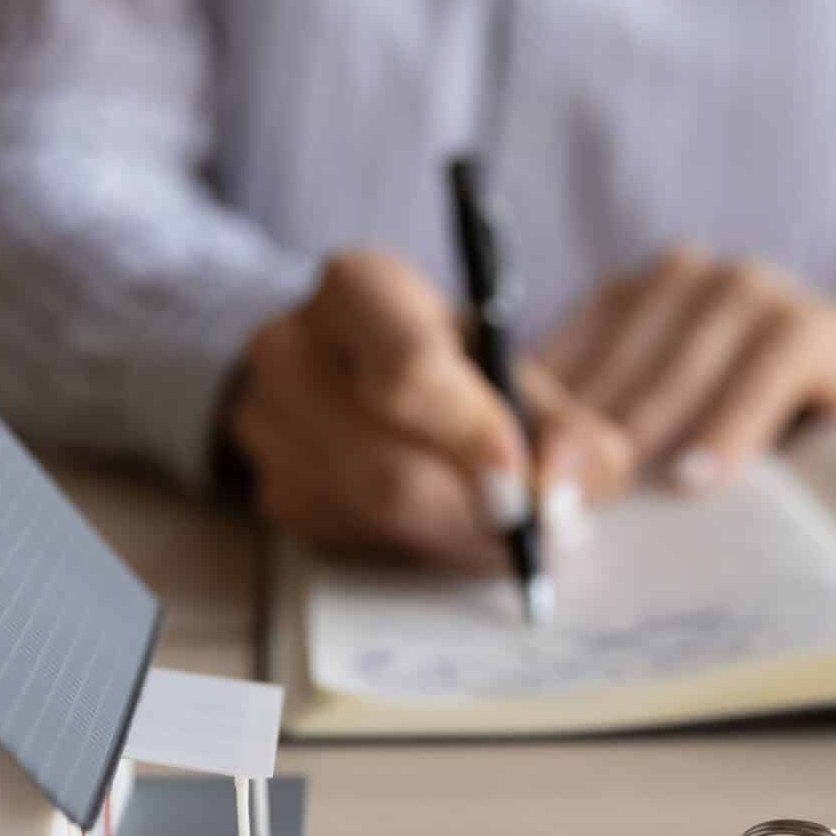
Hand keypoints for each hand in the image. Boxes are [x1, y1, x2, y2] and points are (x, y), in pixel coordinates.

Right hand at [228, 250, 636, 567]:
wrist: (367, 373)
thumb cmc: (456, 364)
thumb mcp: (521, 371)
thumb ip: (568, 429)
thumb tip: (561, 492)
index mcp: (359, 288)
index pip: (407, 373)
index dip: (472, 436)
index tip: (522, 476)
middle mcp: (291, 349)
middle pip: (387, 468)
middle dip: (473, 510)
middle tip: (531, 520)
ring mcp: (267, 426)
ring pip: (372, 516)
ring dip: (454, 534)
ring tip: (500, 519)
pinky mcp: (273, 491)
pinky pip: (354, 543)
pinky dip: (416, 546)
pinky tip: (446, 519)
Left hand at [539, 245, 835, 487]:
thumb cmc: (755, 409)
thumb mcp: (673, 412)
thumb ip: (609, 430)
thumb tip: (531, 488)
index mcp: (635, 294)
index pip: (563, 355)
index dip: (530, 420)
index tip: (505, 481)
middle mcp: (684, 278)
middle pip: (609, 368)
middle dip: (574, 442)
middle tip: (541, 506)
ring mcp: (748, 291)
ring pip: (671, 375)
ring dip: (633, 443)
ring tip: (598, 502)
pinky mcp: (807, 324)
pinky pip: (757, 378)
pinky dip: (725, 430)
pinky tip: (696, 479)